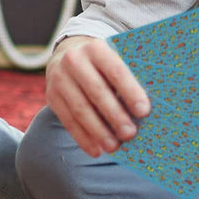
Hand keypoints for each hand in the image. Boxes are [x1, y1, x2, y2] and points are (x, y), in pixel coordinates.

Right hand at [44, 36, 149, 155]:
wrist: (67, 53)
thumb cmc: (103, 63)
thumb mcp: (113, 58)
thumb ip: (128, 77)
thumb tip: (146, 108)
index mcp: (96, 48)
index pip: (115, 71)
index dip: (130, 91)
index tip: (144, 111)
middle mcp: (74, 60)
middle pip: (96, 91)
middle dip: (114, 115)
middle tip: (130, 134)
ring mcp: (59, 78)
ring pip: (80, 109)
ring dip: (98, 131)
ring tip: (114, 146)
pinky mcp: (51, 96)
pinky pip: (67, 120)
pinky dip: (83, 138)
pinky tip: (96, 150)